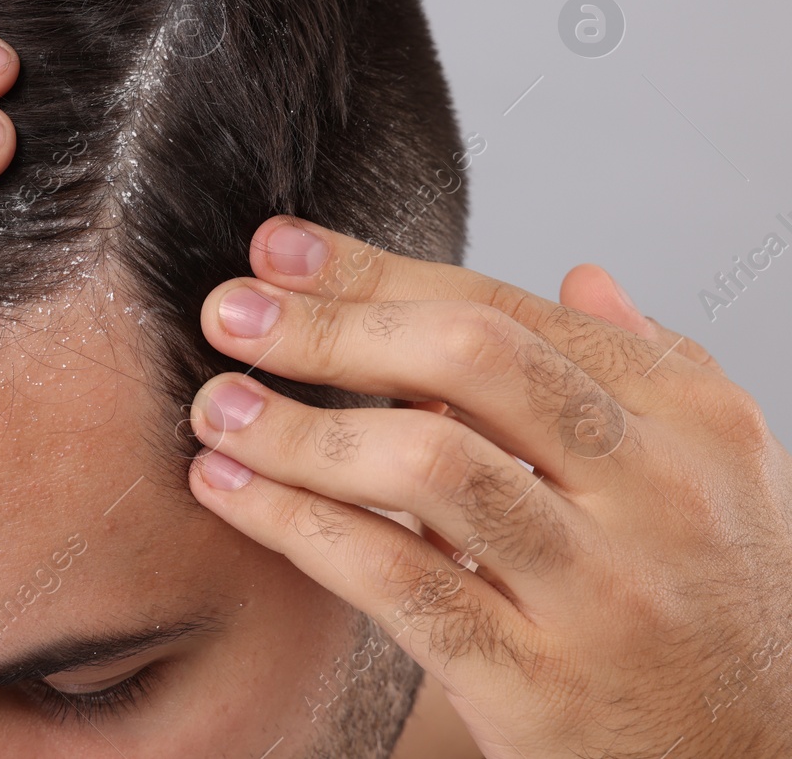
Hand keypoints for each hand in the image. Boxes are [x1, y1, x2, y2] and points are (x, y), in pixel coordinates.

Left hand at [186, 216, 791, 756]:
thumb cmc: (714, 608)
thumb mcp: (718, 475)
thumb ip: (645, 371)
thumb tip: (580, 276)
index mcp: (687, 415)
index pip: (505, 308)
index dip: (375, 272)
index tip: (277, 250)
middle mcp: (656, 488)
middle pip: (467, 361)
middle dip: (330, 330)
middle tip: (227, 315)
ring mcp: (601, 588)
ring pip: (426, 466)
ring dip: (297, 429)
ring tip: (215, 409)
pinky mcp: (540, 682)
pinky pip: (398, 579)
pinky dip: (298, 524)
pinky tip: (232, 493)